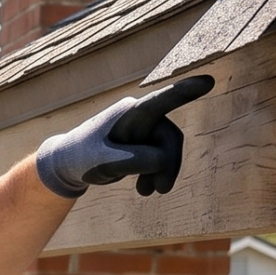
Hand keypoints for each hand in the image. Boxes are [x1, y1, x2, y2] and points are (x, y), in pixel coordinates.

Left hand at [33, 73, 212, 198]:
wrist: (68, 165)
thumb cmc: (83, 158)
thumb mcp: (105, 163)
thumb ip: (135, 160)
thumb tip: (163, 159)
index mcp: (129, 113)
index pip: (160, 102)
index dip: (185, 92)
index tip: (207, 81)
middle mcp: (139, 116)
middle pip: (170, 138)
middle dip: (168, 165)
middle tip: (160, 191)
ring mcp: (142, 129)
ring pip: (167, 151)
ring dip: (161, 173)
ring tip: (145, 193)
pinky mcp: (142, 142)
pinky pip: (160, 158)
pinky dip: (155, 175)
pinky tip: (143, 190)